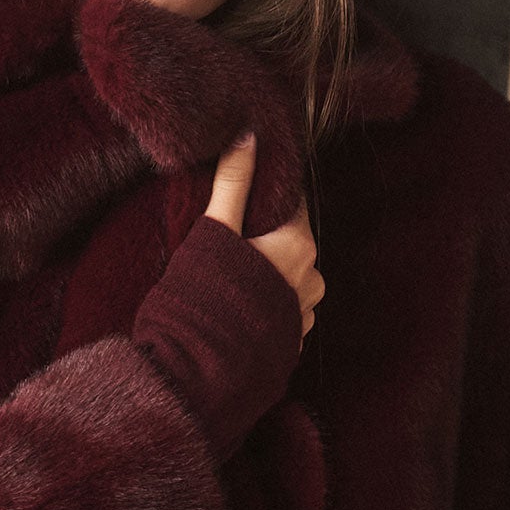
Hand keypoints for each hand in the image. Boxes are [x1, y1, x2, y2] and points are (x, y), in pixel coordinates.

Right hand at [205, 131, 324, 348]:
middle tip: (226, 238)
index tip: (242, 197)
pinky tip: (235, 307)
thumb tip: (249, 134)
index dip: (265, 197)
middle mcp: (312, 279)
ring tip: (227, 277)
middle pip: (290, 242)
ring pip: (288, 278)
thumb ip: (233, 183)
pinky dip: (264, 304)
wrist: (197, 374)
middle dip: (264, 237)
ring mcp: (304, 316)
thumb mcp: (214, 231)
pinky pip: (282, 311)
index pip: (291, 204)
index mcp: (298, 245)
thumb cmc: (204, 299)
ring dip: (265, 274)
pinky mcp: (292, 345)